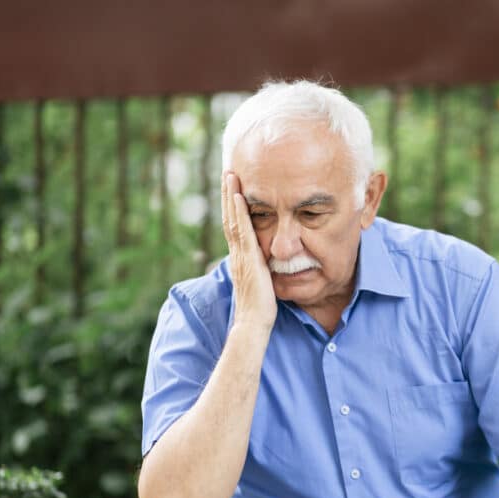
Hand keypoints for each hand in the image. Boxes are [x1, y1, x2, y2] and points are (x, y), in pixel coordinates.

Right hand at [222, 172, 276, 329]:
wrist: (254, 322)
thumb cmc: (261, 310)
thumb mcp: (263, 284)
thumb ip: (264, 271)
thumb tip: (270, 263)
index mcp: (241, 259)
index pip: (235, 227)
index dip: (233, 208)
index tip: (234, 189)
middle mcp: (238, 254)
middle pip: (230, 218)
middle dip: (229, 195)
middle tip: (228, 173)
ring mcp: (241, 255)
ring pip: (233, 220)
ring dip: (231, 196)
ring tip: (230, 175)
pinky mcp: (249, 258)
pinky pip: (243, 231)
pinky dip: (239, 212)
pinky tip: (239, 196)